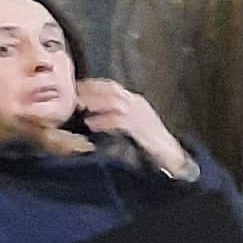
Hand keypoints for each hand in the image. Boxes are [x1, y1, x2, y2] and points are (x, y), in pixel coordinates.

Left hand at [77, 80, 192, 179]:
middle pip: (111, 89)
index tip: (75, 87)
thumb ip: (115, 118)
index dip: (92, 85)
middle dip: (90, 90)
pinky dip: (104, 121)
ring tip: (78, 105)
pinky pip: (120, 120)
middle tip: (71, 93)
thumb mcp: (132, 126)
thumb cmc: (150, 144)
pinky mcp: (141, 129)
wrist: (172, 156)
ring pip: (114, 101)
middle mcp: (137, 104)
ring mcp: (140, 115)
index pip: (111, 86)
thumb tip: (91, 118)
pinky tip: (92, 124)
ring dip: (95, 102)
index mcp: (135, 102)